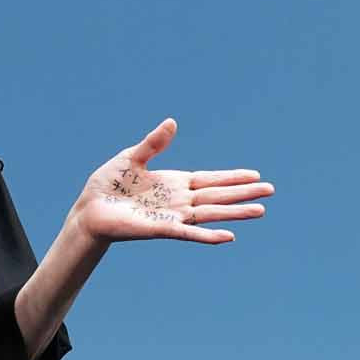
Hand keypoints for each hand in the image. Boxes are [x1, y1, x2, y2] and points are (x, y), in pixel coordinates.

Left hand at [70, 120, 272, 244]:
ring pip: (211, 214)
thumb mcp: (132, 157)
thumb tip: (172, 122)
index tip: (255, 175)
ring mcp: (173, 216)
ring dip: (235, 213)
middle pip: (218, 195)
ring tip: (260, 211)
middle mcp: (179, 200)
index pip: (211, 179)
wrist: (89, 210)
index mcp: (174, 183)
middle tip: (270, 191)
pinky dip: (208, 236)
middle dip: (243, 193)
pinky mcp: (162, 229)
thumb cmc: (108, 186)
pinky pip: (190, 233)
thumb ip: (154, 143)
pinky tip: (229, 236)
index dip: (233, 177)